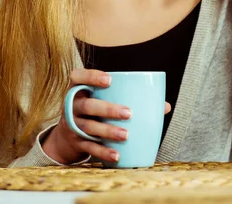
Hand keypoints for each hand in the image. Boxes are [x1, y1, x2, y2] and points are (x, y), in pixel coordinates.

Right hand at [41, 69, 170, 164]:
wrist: (67, 136)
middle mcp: (71, 105)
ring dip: (108, 131)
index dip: (91, 76)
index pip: (77, 76)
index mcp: (78, 89)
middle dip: (108, 109)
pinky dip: (103, 152)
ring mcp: (71, 125)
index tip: (110, 79)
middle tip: (129, 113)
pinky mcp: (76, 143)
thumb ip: (127, 97)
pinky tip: (117, 155)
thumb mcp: (101, 99)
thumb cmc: (94, 110)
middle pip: (87, 105)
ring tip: (126, 135)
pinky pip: (89, 148)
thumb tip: (164, 106)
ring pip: (89, 127)